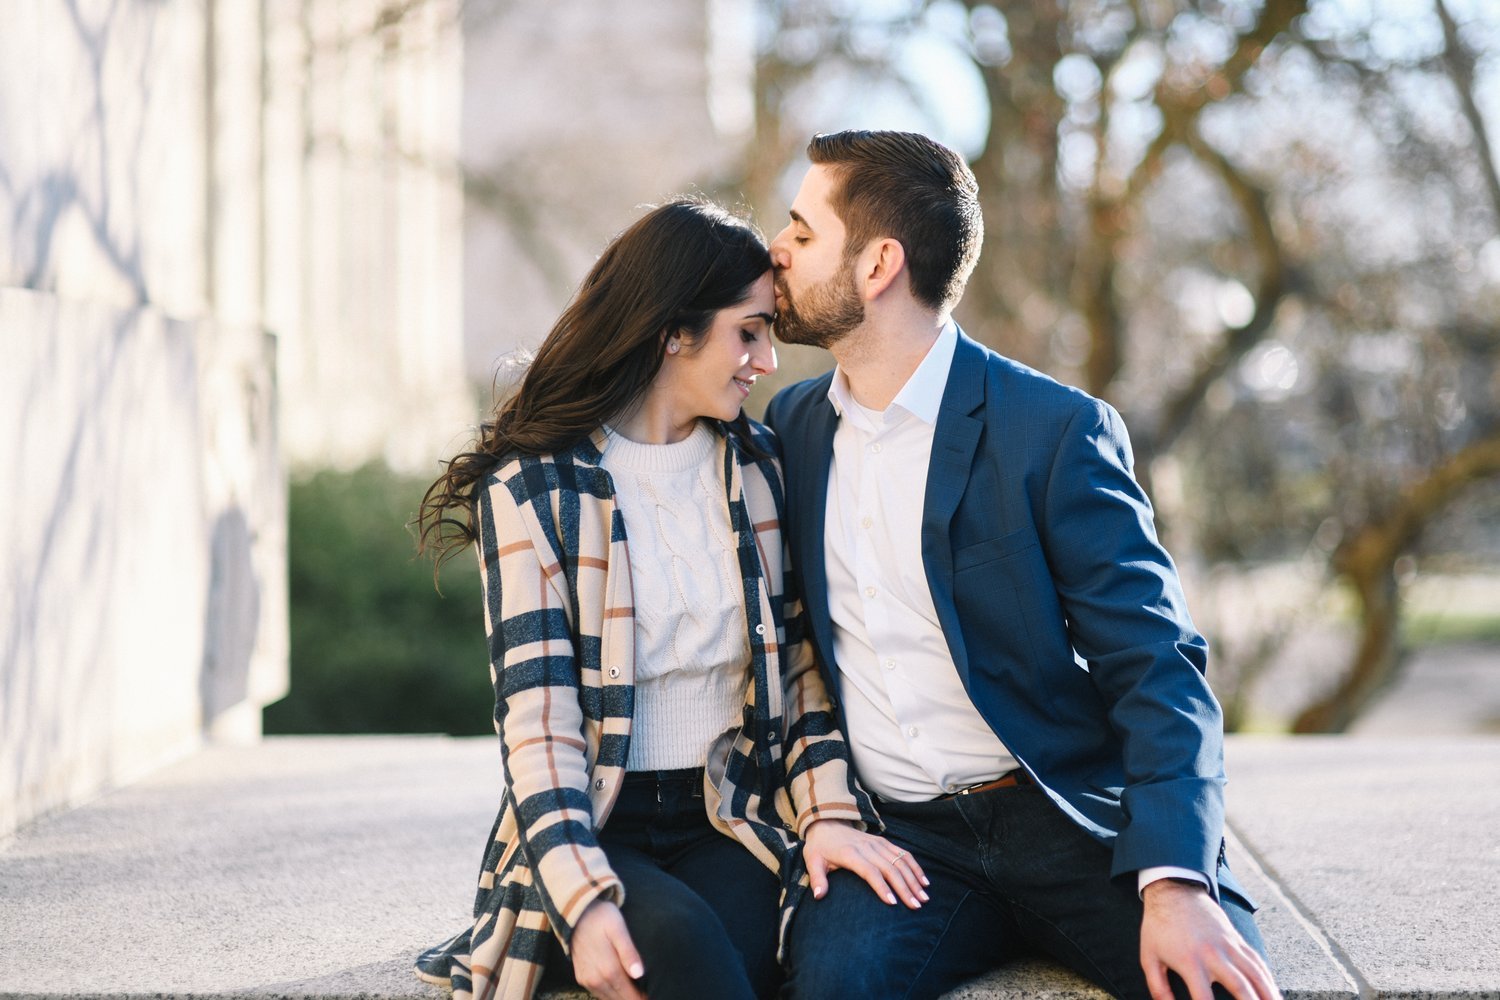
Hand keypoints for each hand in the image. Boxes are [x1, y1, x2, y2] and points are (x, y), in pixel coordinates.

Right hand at [570, 899, 644, 999]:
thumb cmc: (602, 918)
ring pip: (609, 999)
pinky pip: (598, 994)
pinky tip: (620, 989)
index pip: (630, 995)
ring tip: (637, 992)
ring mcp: (587, 981)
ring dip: (622, 997)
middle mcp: (596, 980)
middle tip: (647, 994)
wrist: (576, 914)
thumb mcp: (618, 929)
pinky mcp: (582, 978)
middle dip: (634, 998)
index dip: (642, 998)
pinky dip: (610, 995)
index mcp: (608, 970)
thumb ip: (628, 952)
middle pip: (620, 999)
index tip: (653, 995)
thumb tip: (639, 974)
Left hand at [802, 818, 929, 908]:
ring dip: (914, 879)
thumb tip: (819, 896)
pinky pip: (903, 853)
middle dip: (905, 888)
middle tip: (916, 906)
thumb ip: (817, 879)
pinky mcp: (884, 842)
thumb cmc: (820, 847)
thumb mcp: (813, 861)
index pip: (870, 871)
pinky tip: (924, 881)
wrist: (827, 823)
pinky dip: (915, 867)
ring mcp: (878, 843)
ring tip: (924, 897)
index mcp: (851, 854)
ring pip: (900, 861)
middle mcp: (868, 847)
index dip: (881, 887)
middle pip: (890, 868)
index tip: (893, 903)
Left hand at [1139, 879, 1280, 999]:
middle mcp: (1213, 953)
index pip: (1204, 998)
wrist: (1173, 891)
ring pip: (1255, 973)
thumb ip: (1158, 987)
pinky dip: (1268, 978)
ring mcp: (1229, 944)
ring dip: (1268, 993)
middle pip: (1240, 986)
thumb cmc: (1159, 927)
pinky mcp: (1236, 938)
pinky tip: (1274, 993)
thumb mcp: (1149, 957)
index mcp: (1190, 961)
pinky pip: (1257, 960)